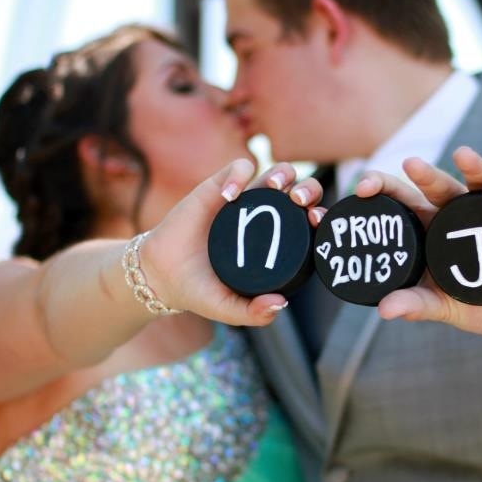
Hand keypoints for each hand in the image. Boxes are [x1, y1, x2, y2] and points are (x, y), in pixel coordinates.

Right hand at [140, 158, 323, 325]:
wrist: (161, 274)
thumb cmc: (200, 291)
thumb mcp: (228, 309)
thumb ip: (253, 313)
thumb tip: (281, 304)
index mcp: (277, 244)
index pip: (309, 225)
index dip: (320, 218)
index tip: (317, 222)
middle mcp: (265, 219)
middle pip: (301, 192)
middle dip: (310, 190)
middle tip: (301, 203)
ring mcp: (244, 201)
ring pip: (276, 173)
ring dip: (283, 174)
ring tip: (274, 188)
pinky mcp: (218, 187)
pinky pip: (238, 168)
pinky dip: (240, 175)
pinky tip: (230, 196)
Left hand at [357, 146, 481, 365]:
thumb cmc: (476, 304)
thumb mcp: (442, 306)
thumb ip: (415, 304)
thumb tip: (384, 311)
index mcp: (430, 228)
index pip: (403, 201)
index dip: (383, 190)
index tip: (362, 189)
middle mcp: (456, 212)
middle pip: (436, 185)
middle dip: (423, 173)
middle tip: (409, 164)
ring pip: (477, 179)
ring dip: (472, 165)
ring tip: (461, 154)